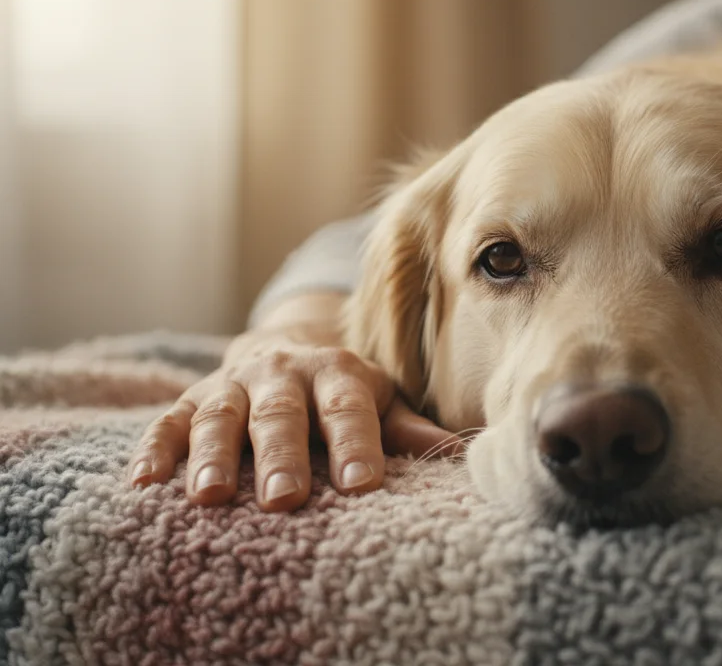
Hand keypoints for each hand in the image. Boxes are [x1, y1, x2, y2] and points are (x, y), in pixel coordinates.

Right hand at [126, 328, 462, 510]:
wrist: (288, 344)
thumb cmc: (343, 391)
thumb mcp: (380, 401)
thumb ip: (408, 429)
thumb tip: (458, 454)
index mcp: (338, 372)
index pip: (349, 410)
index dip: (355, 446)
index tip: (362, 485)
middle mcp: (282, 374)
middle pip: (282, 414)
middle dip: (282, 455)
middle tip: (285, 497)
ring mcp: (233, 385)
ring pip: (220, 416)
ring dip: (213, 455)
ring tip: (210, 497)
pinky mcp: (191, 399)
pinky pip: (168, 421)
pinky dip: (155, 449)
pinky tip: (144, 482)